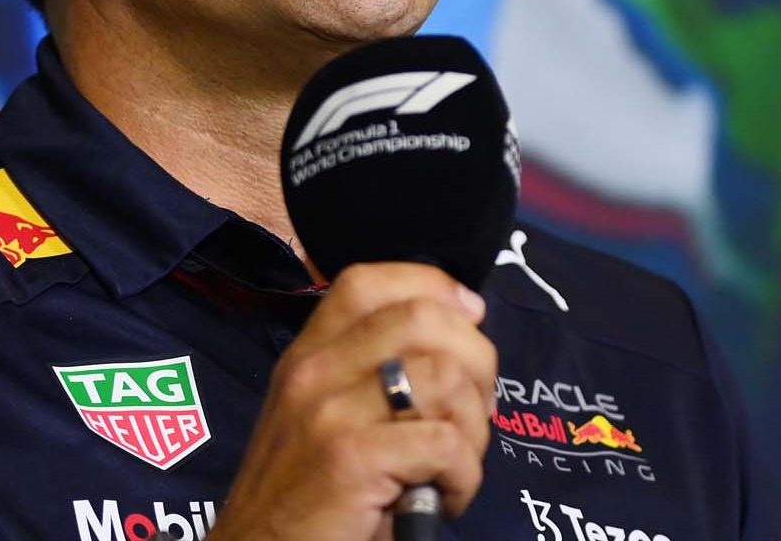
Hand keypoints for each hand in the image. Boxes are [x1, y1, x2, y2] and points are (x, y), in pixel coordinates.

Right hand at [209, 262, 496, 540]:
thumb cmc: (303, 498)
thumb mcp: (320, 420)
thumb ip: (367, 376)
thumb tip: (456, 345)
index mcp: (308, 355)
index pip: (370, 282)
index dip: (435, 287)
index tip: (470, 318)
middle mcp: (314, 371)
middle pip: (425, 319)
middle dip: (477, 364)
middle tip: (470, 416)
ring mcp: (329, 413)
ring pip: (446, 378)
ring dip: (474, 428)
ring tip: (454, 467)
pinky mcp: (350, 460)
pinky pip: (446, 442)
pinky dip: (464, 477)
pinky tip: (444, 498)